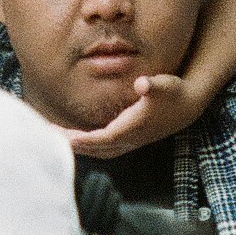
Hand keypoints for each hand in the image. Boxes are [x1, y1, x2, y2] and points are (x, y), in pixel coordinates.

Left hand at [59, 71, 208, 157]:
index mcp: (133, 128)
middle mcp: (130, 139)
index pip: (102, 138)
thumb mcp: (164, 84)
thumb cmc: (173, 92)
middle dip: (73, 145)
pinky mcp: (130, 139)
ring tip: (57, 139)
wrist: (188, 106)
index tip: (63, 138)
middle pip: (96, 148)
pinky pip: (104, 148)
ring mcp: (130, 141)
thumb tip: (142, 83)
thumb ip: (153, 84)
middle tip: (48, 136)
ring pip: (99, 150)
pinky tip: (76, 138)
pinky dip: (88, 145)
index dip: (83, 139)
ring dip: (79, 147)